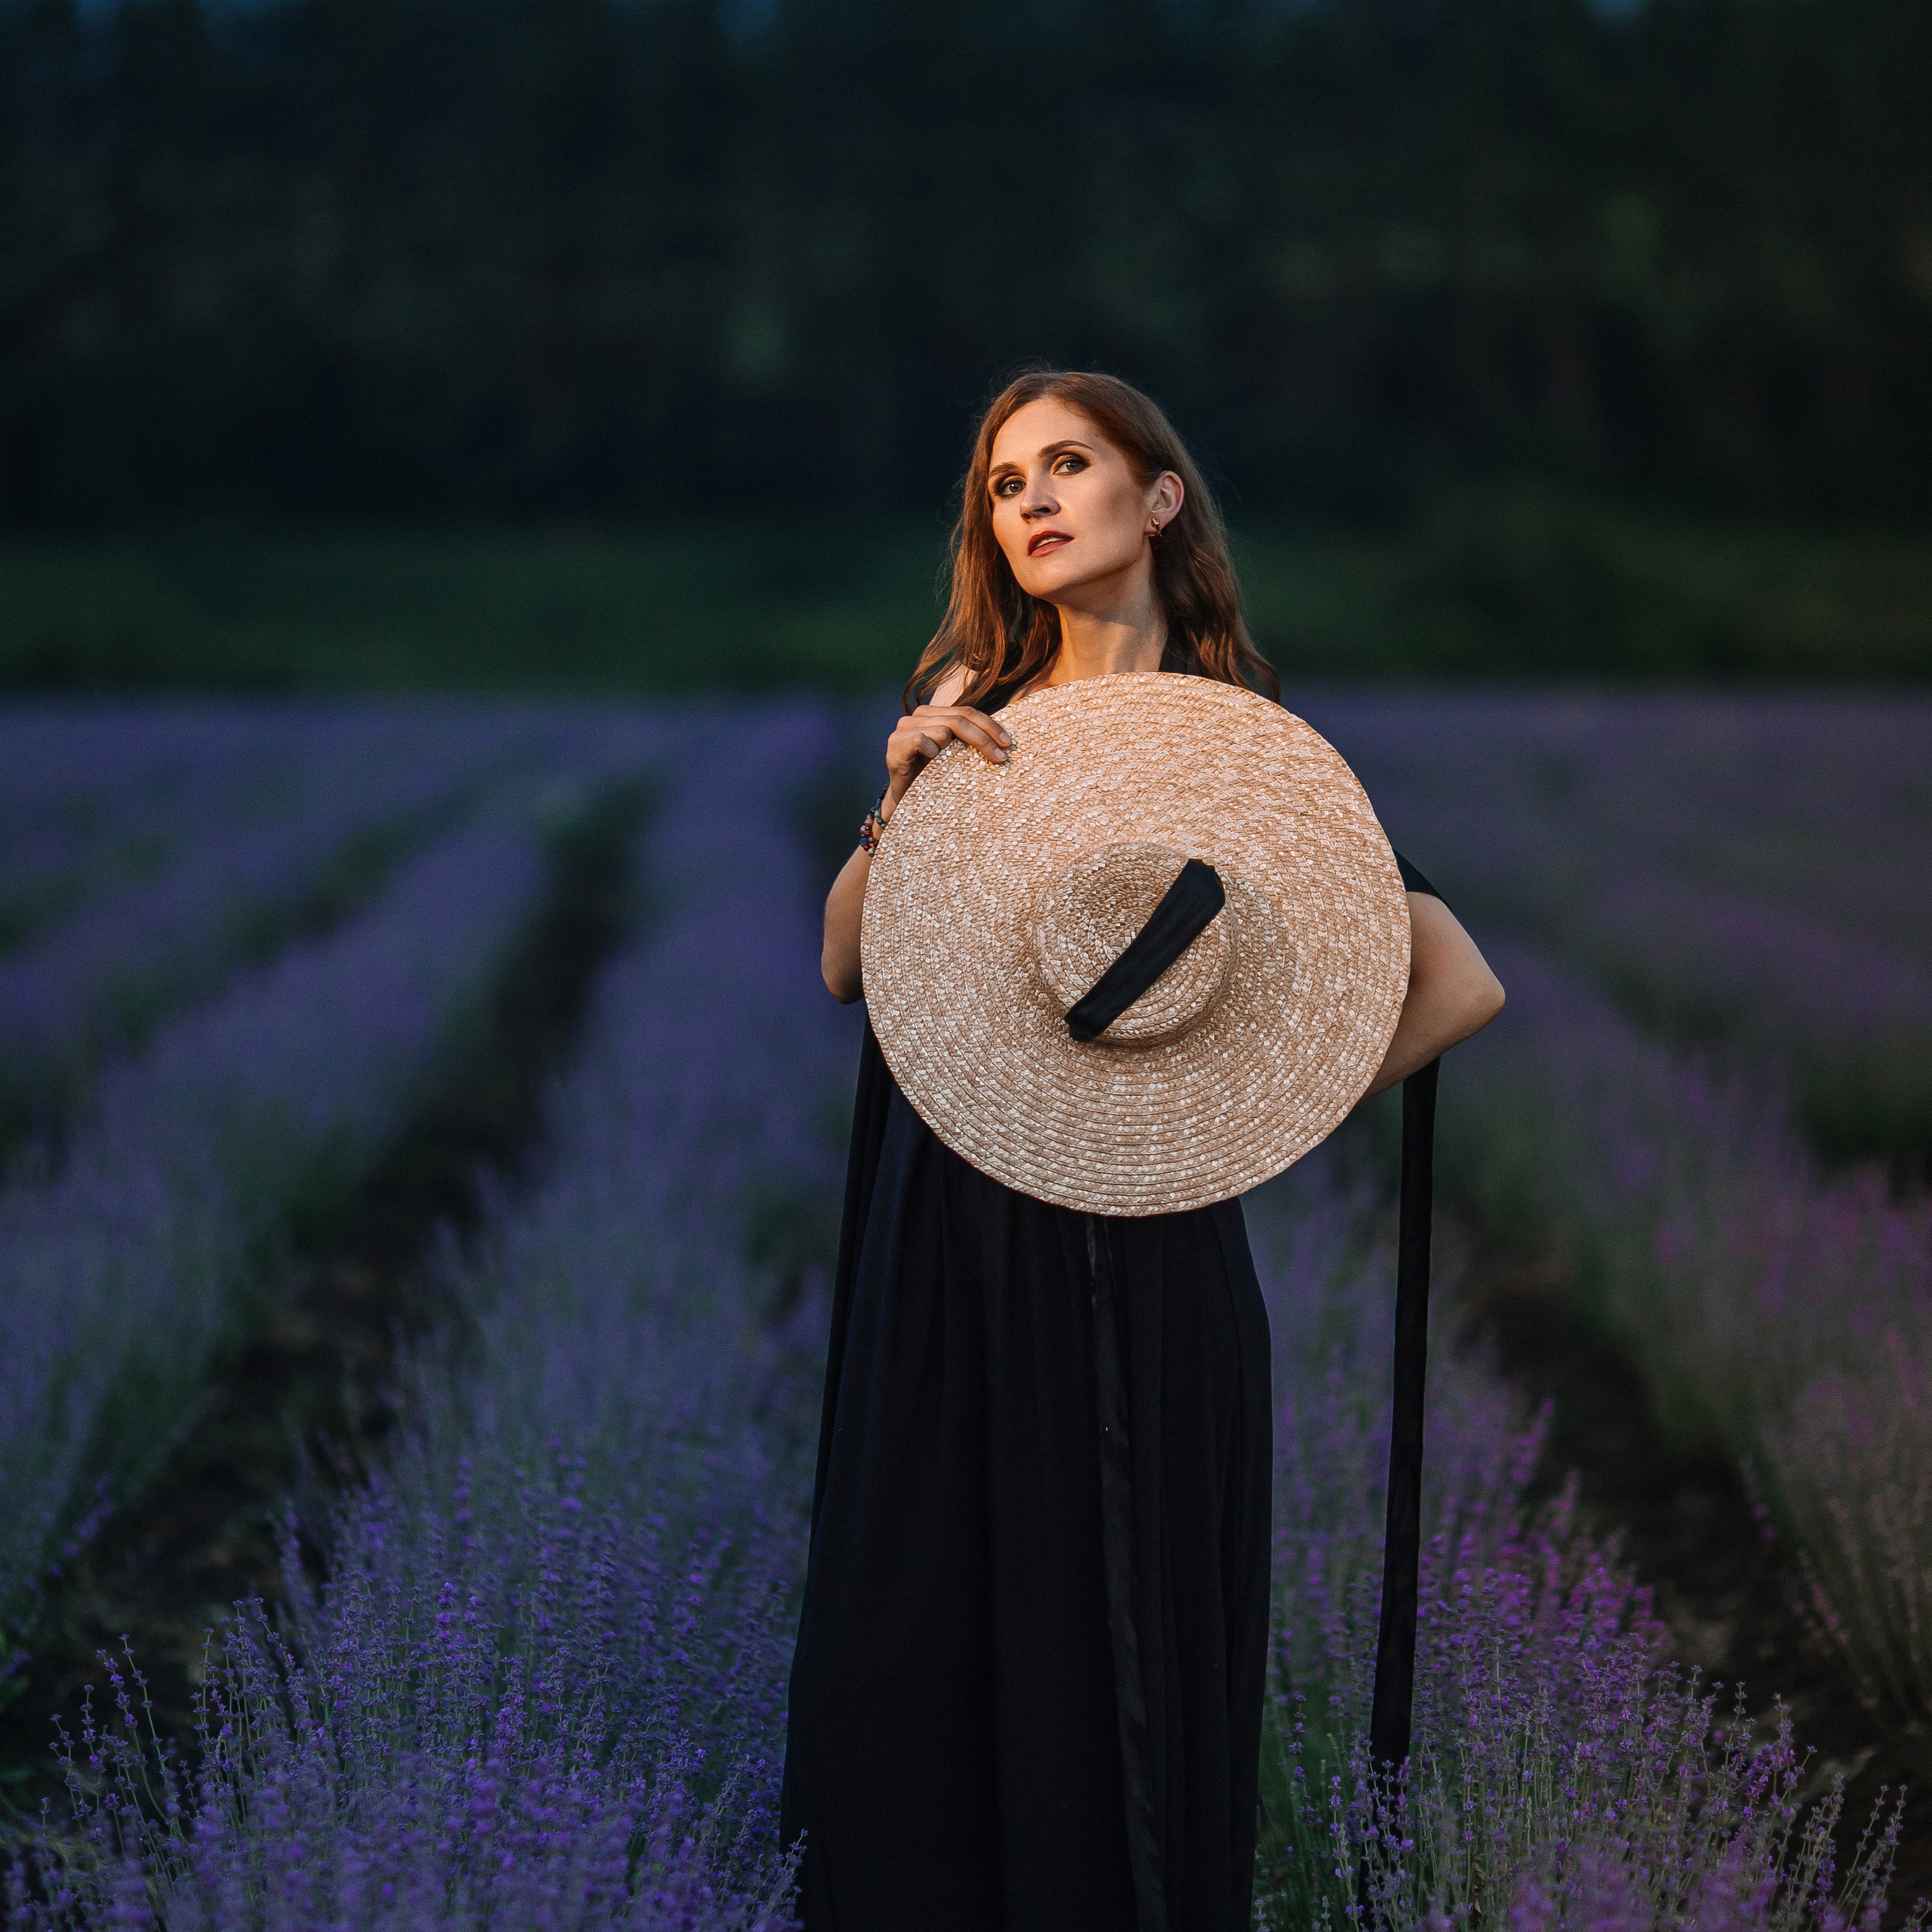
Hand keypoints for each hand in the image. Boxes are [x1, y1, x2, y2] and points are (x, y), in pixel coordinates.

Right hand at [882, 704, 1010, 815]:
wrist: (906, 800)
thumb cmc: (933, 776)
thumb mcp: (954, 753)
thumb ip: (968, 738)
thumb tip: (1005, 738)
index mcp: (933, 713)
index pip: (967, 711)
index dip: (989, 726)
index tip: (1008, 743)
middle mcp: (917, 715)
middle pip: (959, 719)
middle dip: (984, 739)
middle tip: (1001, 757)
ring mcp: (903, 728)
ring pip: (943, 729)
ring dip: (954, 750)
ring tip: (953, 767)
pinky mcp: (896, 744)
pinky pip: (922, 740)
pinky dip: (932, 752)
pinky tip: (933, 765)